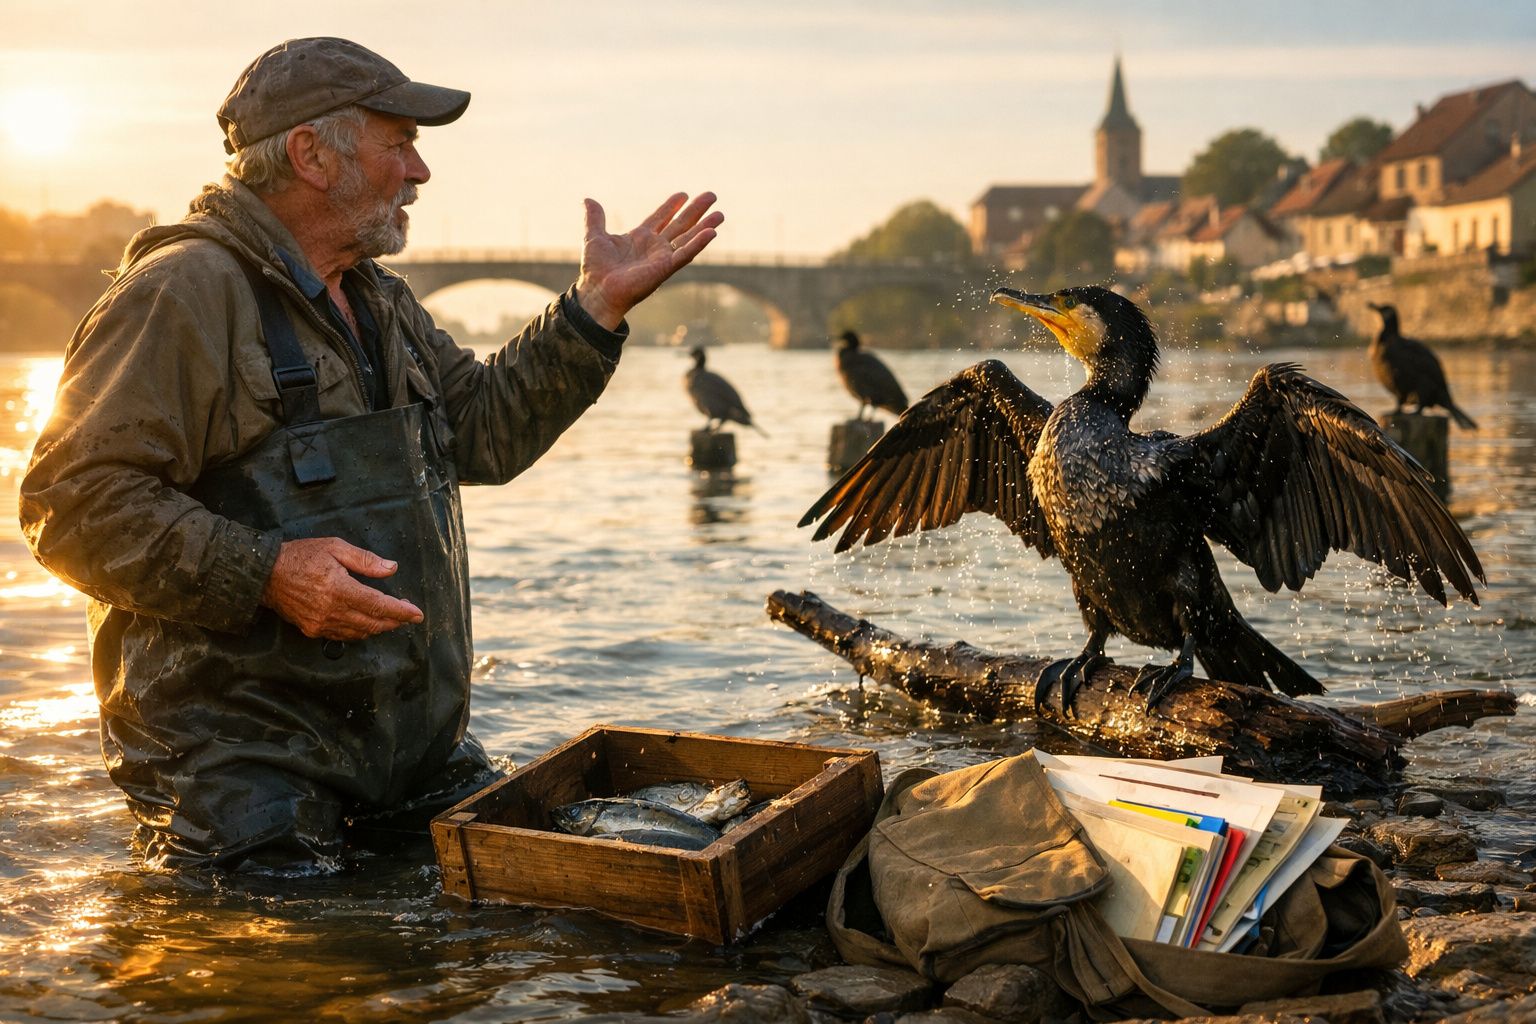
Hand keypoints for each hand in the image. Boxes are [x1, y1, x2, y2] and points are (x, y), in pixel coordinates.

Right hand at [261, 537, 423, 640]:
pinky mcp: (312, 630)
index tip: (417, 614)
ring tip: (390, 617)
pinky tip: (366, 622)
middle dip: (395, 621)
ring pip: (360, 633)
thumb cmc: (301, 556)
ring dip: (378, 627)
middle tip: (407, 613)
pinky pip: (343, 636)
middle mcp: (331, 611)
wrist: (264, 574)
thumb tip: (391, 568)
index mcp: (339, 589)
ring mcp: (321, 624)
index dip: (401, 612)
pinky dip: (360, 631)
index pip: (379, 606)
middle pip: (373, 623)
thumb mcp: (335, 548)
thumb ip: (365, 560)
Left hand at [575, 191, 722, 329]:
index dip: (671, 206)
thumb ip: (594, 218)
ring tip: (720, 214)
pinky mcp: (666, 268)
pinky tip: (711, 232)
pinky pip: (686, 254)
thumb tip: (588, 200)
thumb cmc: (595, 269)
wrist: (597, 290)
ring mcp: (662, 257)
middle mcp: (654, 247)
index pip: (660, 218)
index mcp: (640, 238)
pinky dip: (699, 243)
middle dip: (696, 211)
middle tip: (711, 196)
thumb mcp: (594, 236)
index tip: (683, 194)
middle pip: (680, 225)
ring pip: (689, 238)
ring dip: (705, 226)